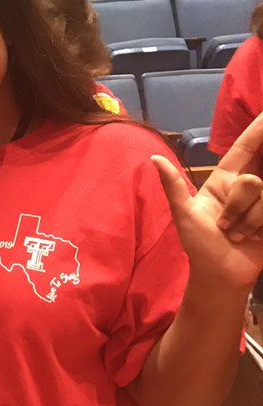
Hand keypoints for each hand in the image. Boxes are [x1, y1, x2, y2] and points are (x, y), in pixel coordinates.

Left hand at [152, 110, 262, 291]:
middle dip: (240, 202)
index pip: (245, 150)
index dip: (258, 131)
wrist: (220, 274)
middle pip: (253, 177)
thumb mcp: (183, 215)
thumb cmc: (199, 244)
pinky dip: (256, 226)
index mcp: (225, 180)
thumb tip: (154, 158)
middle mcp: (248, 187)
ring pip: (261, 195)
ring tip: (234, 233)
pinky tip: (250, 237)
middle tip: (226, 224)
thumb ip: (173, 186)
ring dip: (244, 220)